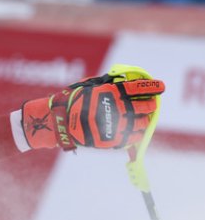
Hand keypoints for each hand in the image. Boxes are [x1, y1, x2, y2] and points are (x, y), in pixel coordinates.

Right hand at [20, 65, 163, 150]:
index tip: (160, 87)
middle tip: (151, 105)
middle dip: (150, 105)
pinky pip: (131, 138)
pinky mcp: (111, 139)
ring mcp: (115, 125)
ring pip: (141, 123)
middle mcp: (117, 108)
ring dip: (144, 120)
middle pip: (144, 106)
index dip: (152, 86)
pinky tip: (135, 132)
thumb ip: (107, 82)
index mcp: (112, 92)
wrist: (58, 122)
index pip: (140, 88)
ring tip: (144, 119)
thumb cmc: (72, 100)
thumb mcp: (89, 85)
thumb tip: (123, 79)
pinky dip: (136, 135)